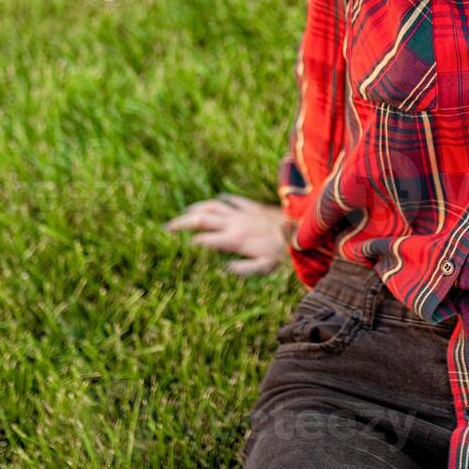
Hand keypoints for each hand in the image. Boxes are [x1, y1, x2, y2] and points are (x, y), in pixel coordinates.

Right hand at [163, 194, 286, 276]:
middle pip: (201, 219)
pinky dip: (221, 199)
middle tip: (166, 229)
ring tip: (184, 214)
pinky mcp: (252, 206)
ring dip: (196, 209)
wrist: (302, 229)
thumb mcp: (266, 267)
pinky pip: (232, 199)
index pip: (203, 240)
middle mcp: (235, 223)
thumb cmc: (285, 254)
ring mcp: (242, 212)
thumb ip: (244, 269)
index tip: (173, 247)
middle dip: (181, 223)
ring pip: (213, 206)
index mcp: (234, 240)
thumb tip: (224, 268)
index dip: (187, 243)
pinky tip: (215, 200)